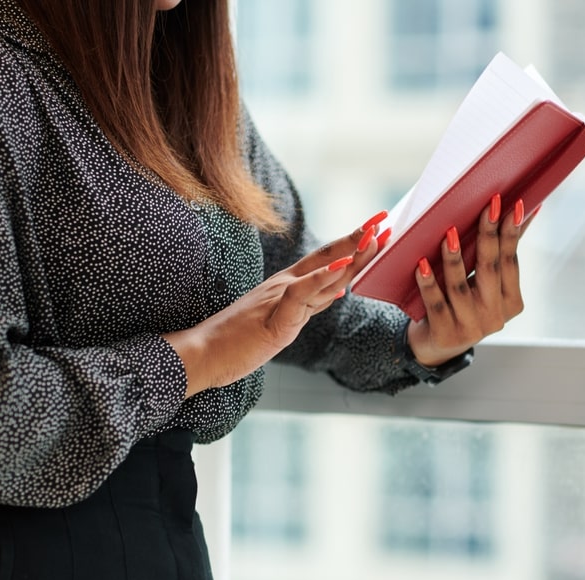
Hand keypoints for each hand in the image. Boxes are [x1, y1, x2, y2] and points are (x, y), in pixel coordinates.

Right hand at [164, 212, 386, 396]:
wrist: (202, 354)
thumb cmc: (236, 341)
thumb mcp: (281, 321)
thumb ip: (307, 305)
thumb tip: (335, 292)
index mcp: (286, 288)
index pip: (326, 261)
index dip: (353, 246)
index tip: (376, 230)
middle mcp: (284, 286)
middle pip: (328, 257)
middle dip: (358, 239)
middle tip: (383, 219)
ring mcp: (278, 299)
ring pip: (321, 272)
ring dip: (350, 254)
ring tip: (372, 237)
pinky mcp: (274, 318)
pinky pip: (300, 294)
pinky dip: (321, 279)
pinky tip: (340, 267)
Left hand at [406, 196, 536, 366]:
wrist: (437, 345)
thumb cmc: (463, 304)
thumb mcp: (486, 284)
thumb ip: (502, 253)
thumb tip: (524, 209)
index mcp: (511, 302)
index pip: (510, 262)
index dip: (512, 233)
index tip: (513, 205)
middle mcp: (495, 317)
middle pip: (490, 270)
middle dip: (489, 236)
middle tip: (487, 207)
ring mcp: (471, 328)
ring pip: (460, 287)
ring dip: (454, 259)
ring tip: (450, 234)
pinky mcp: (446, 335)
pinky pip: (436, 304)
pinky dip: (429, 284)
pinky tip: (422, 265)